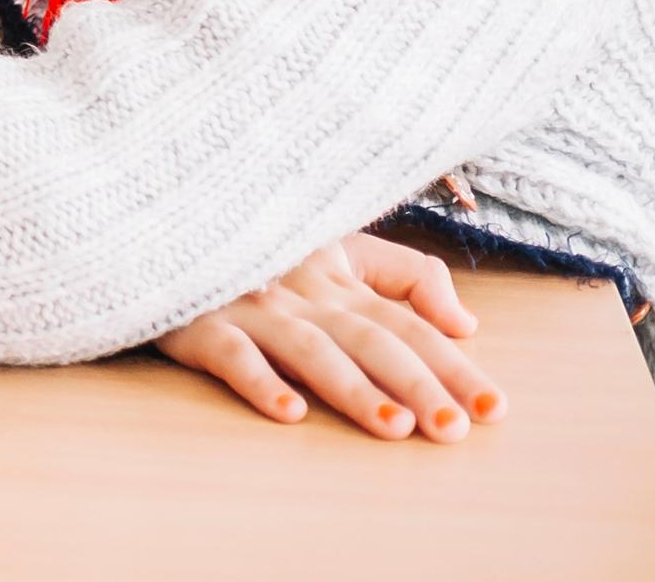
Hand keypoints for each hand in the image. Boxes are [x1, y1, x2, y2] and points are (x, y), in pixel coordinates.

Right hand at [156, 232, 502, 439]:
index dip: (452, 364)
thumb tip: (465, 322)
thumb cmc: (254, 243)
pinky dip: (260, 380)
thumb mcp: (335, 243)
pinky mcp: (196, 319)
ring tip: (394, 427)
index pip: (407, 321)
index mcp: (336, 274)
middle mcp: (300, 291)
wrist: (160, 225)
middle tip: (454, 430)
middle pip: (370, 338)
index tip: (494, 408)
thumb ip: (403, 274)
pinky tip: (290, 412)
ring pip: (311, 348)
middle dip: (417, 383)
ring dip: (352, 388)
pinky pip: (231, 352)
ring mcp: (248, 304)